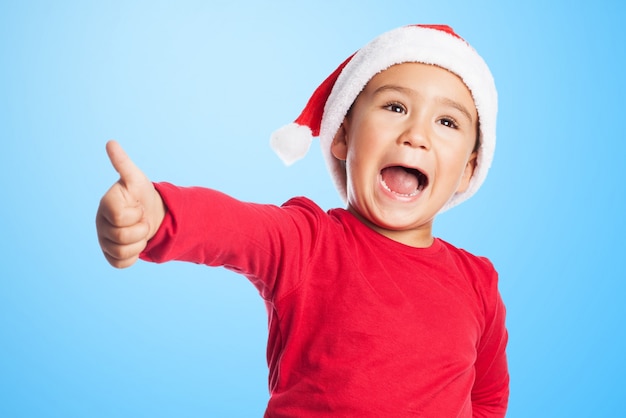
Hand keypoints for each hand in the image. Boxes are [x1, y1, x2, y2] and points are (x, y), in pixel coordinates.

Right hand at [96, 140, 165, 267]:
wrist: (152, 214)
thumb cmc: (142, 195)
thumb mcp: (137, 178)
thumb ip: (123, 163)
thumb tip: (111, 142)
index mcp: (106, 204)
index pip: (119, 217)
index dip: (136, 214)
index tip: (138, 206)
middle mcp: (100, 222)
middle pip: (122, 236)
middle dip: (140, 229)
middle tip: (141, 219)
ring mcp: (103, 239)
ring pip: (122, 251)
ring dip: (139, 242)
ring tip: (140, 231)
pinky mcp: (110, 255)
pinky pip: (120, 263)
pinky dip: (134, 256)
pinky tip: (136, 244)